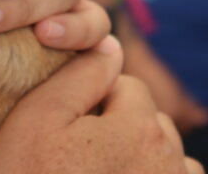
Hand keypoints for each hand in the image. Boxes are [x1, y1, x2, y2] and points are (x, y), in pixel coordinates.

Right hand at [0, 36, 203, 173]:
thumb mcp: (37, 118)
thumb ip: (80, 75)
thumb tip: (110, 45)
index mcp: (139, 128)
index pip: (128, 86)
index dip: (94, 101)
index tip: (69, 128)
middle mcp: (170, 161)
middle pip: (151, 120)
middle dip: (122, 127)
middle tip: (80, 156)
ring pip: (167, 154)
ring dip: (141, 157)